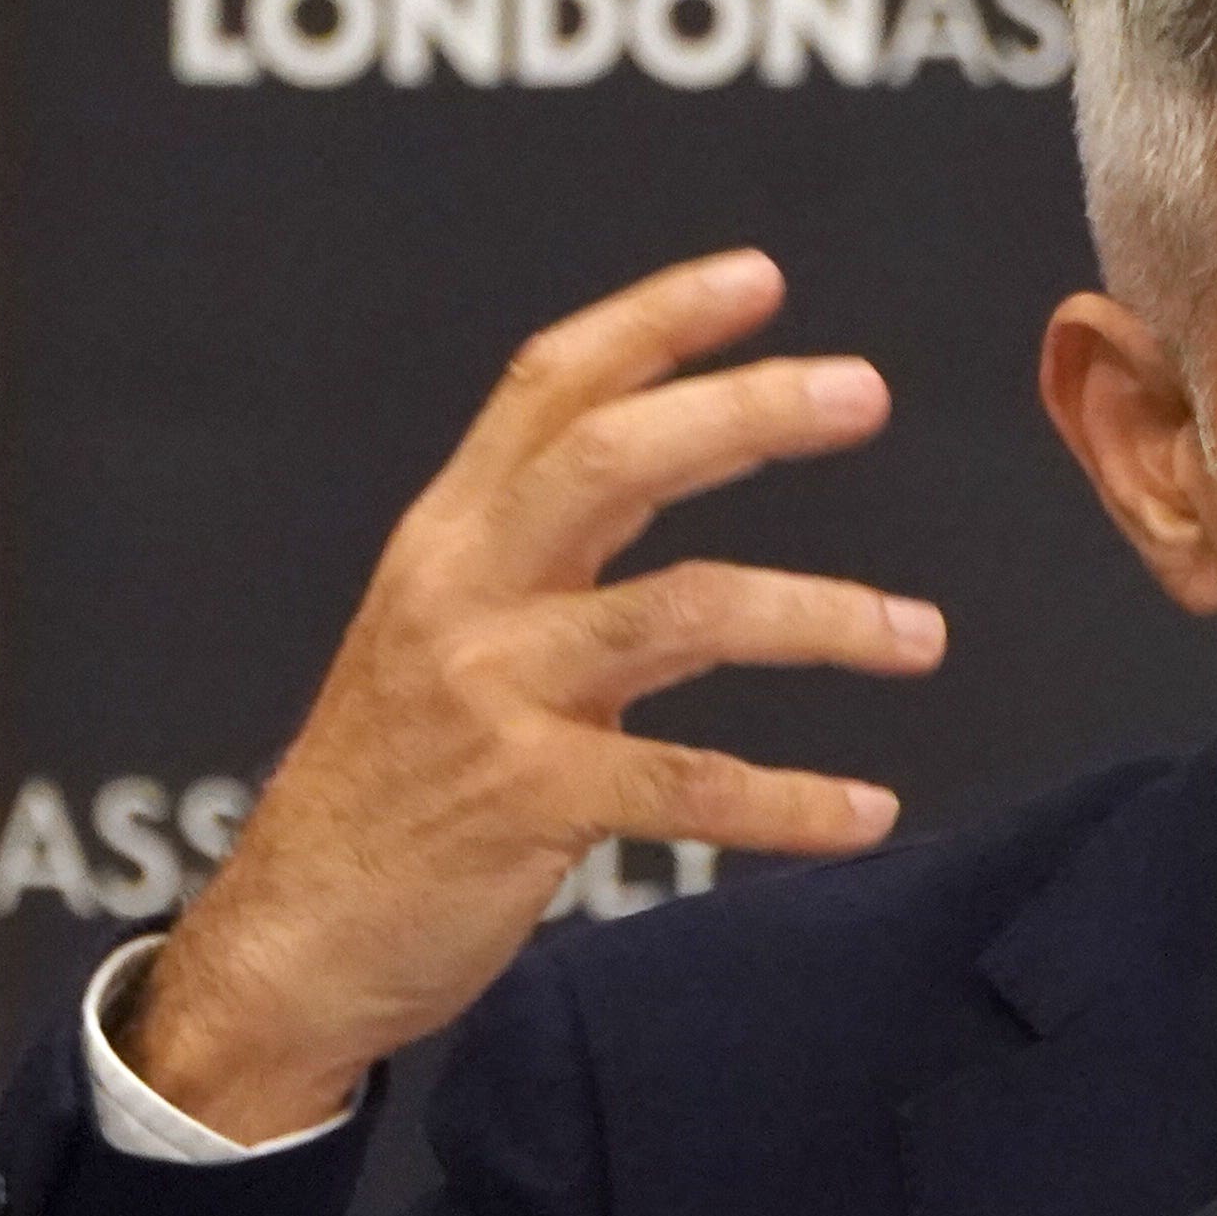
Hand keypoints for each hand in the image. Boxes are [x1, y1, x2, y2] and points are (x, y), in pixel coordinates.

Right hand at [127, 249, 942, 1138]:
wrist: (293, 938)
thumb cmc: (390, 789)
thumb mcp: (445, 637)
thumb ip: (549, 552)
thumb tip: (669, 457)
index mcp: (448, 540)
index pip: (547, 390)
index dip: (652, 322)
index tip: (756, 276)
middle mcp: (464, 594)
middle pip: (612, 458)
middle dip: (744, 412)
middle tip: (862, 390)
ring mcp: (491, 694)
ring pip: (680, 613)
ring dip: (819, 615)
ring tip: (923, 635)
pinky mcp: (522, 802)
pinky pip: (686, 782)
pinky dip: (789, 801)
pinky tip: (866, 812)